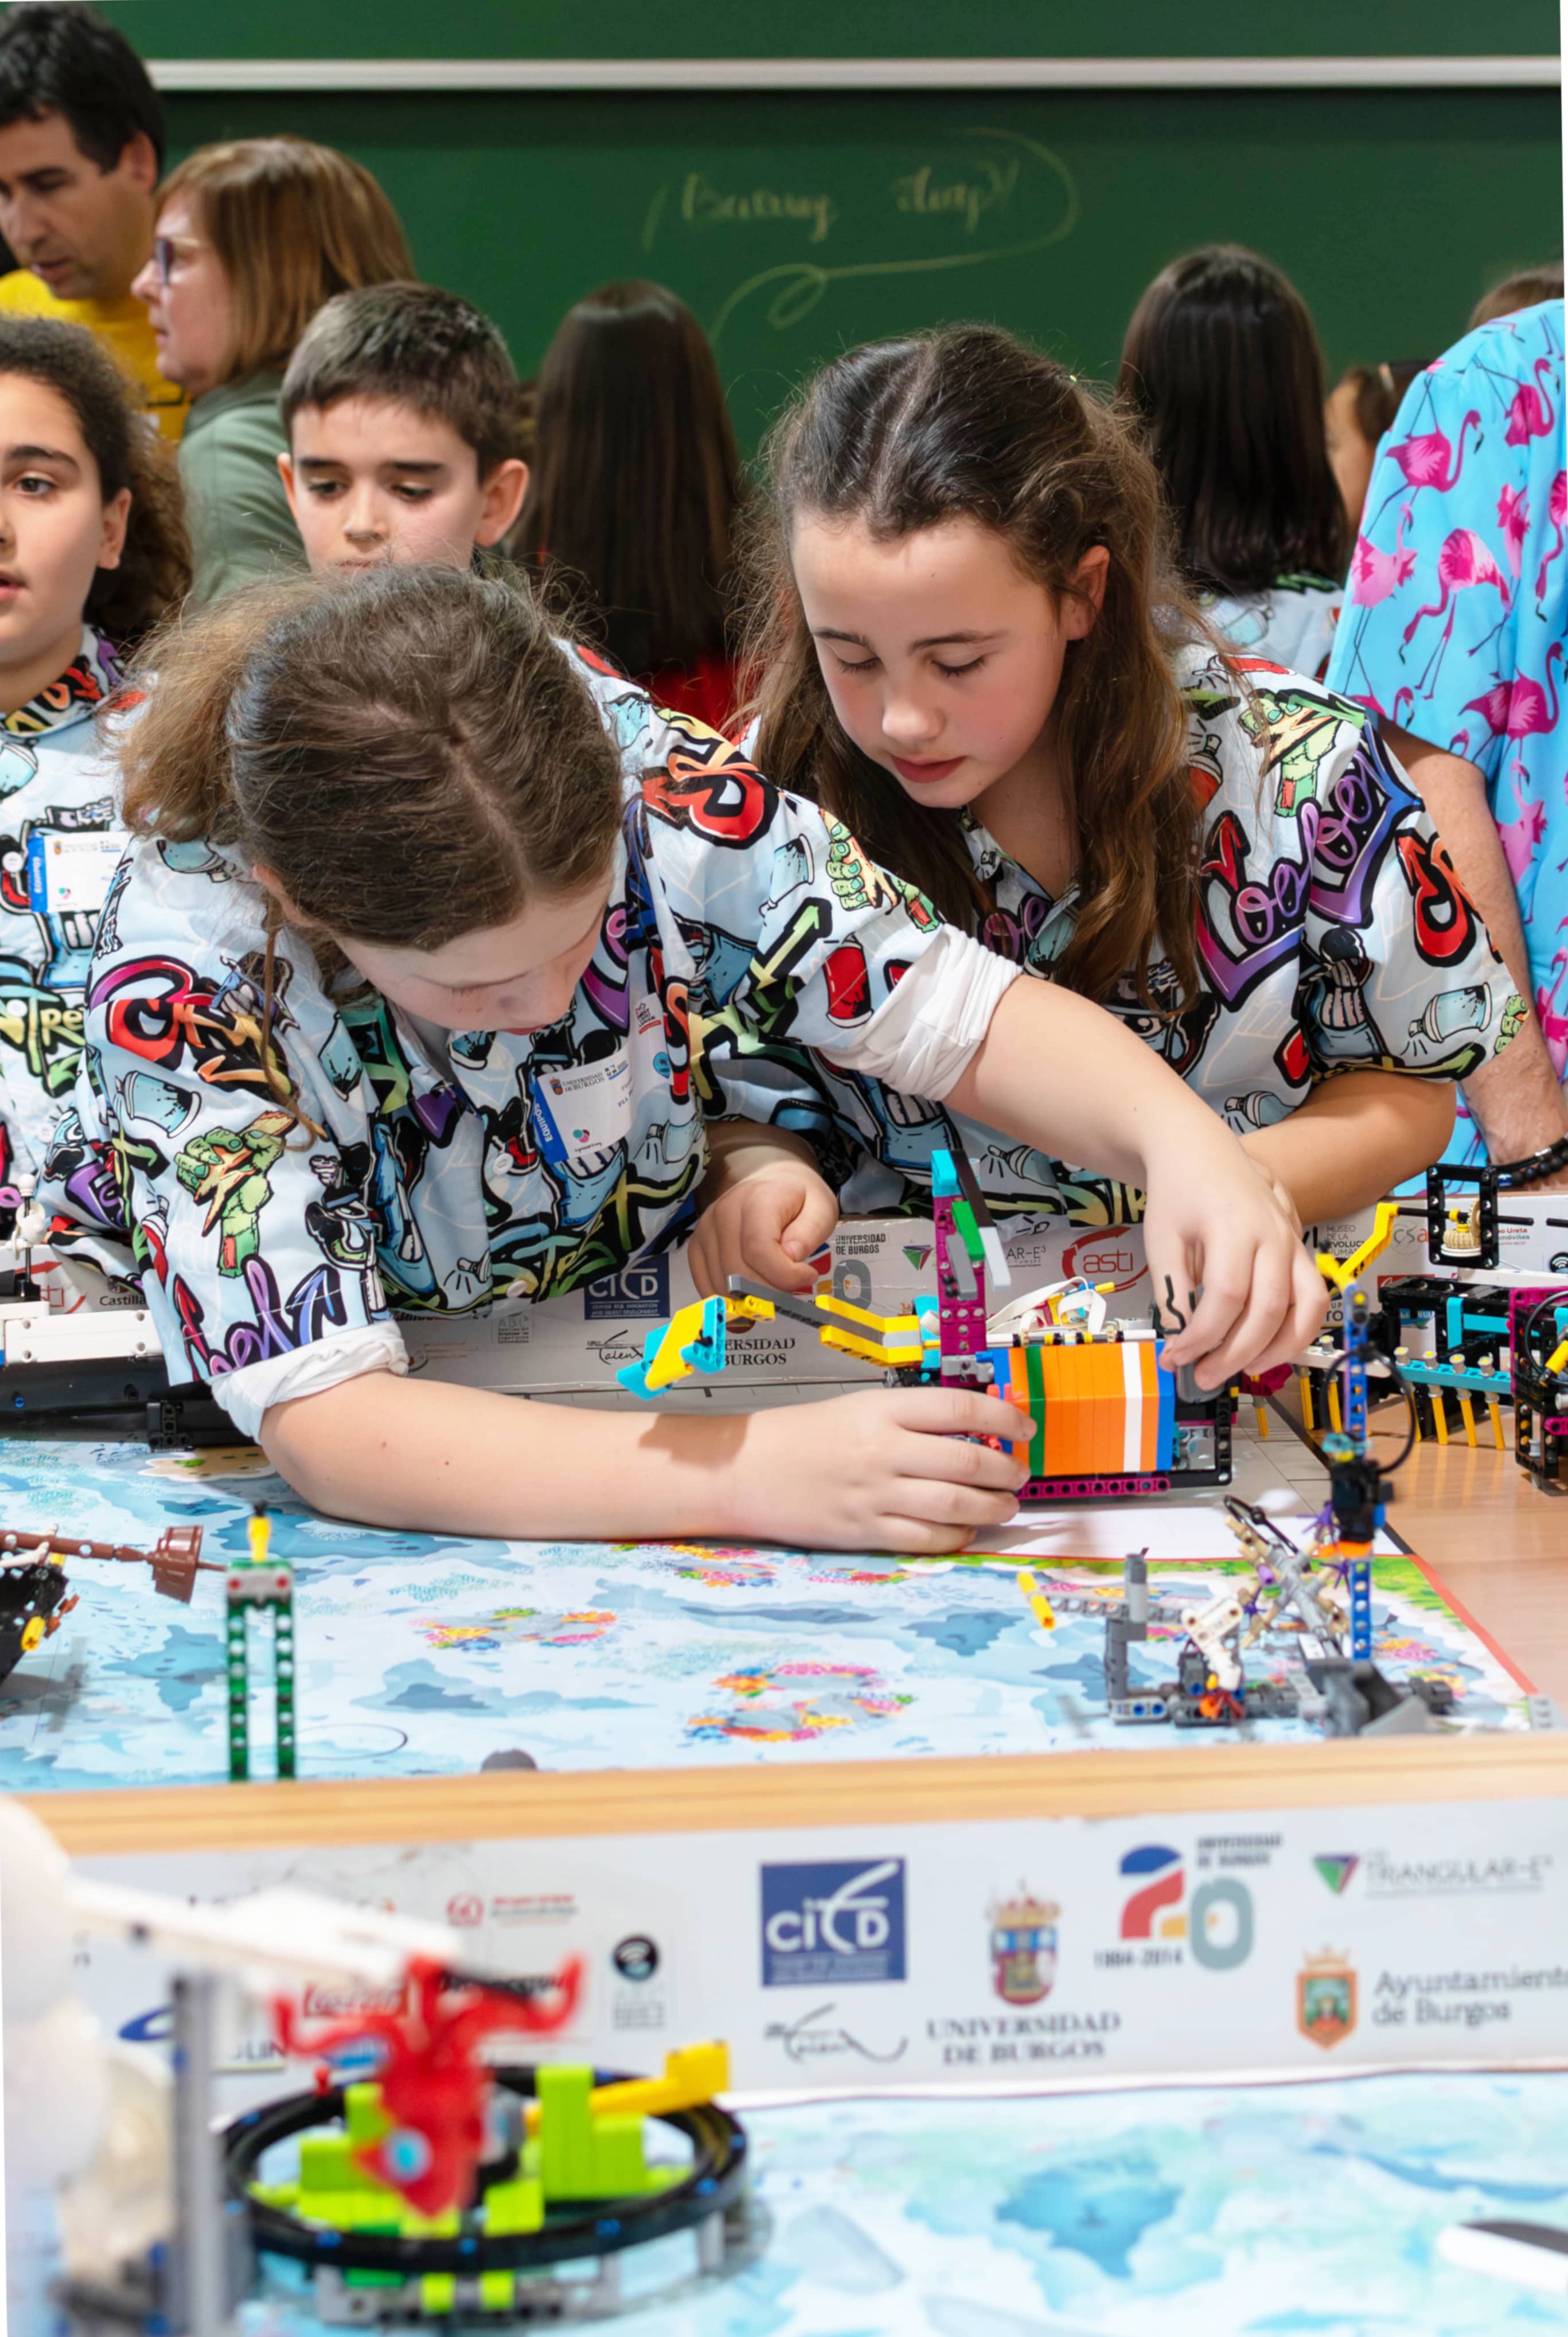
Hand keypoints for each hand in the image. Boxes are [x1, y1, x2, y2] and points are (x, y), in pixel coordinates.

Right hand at [686, 1155, 838, 1295]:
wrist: (768, 1183)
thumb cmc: (797, 1198)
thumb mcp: (821, 1208)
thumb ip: (811, 1231)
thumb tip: (791, 1256)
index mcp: (755, 1200)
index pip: (759, 1251)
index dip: (785, 1275)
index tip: (808, 1275)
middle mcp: (722, 1214)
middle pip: (738, 1273)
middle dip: (771, 1293)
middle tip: (793, 1288)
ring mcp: (704, 1232)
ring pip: (722, 1286)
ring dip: (751, 1300)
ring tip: (774, 1287)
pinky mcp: (696, 1248)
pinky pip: (707, 1286)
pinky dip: (730, 1300)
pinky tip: (752, 1295)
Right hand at [728, 1385, 1028, 1552]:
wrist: (744, 1470)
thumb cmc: (801, 1436)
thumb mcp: (857, 1408)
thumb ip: (910, 1419)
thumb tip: (972, 1431)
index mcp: (881, 1409)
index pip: (961, 1407)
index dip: (1004, 1416)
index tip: (1025, 1427)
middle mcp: (882, 1450)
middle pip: (968, 1460)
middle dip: (1007, 1470)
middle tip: (1020, 1473)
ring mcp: (874, 1494)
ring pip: (955, 1504)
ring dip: (993, 1506)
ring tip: (1006, 1505)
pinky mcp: (864, 1532)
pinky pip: (927, 1540)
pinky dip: (958, 1537)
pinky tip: (968, 1529)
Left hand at [1143, 1131, 1325, 1390]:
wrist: (1199, 1148)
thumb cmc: (1178, 1191)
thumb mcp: (1161, 1239)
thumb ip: (1172, 1290)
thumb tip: (1181, 1339)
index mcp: (1234, 1228)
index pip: (1226, 1298)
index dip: (1202, 1337)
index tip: (1176, 1357)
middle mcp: (1273, 1235)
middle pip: (1267, 1309)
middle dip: (1235, 1353)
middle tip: (1203, 1376)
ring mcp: (1293, 1240)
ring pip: (1307, 1307)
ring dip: (1279, 1348)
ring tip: (1244, 1369)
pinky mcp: (1300, 1247)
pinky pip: (1312, 1296)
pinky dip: (1297, 1328)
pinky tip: (1268, 1347)